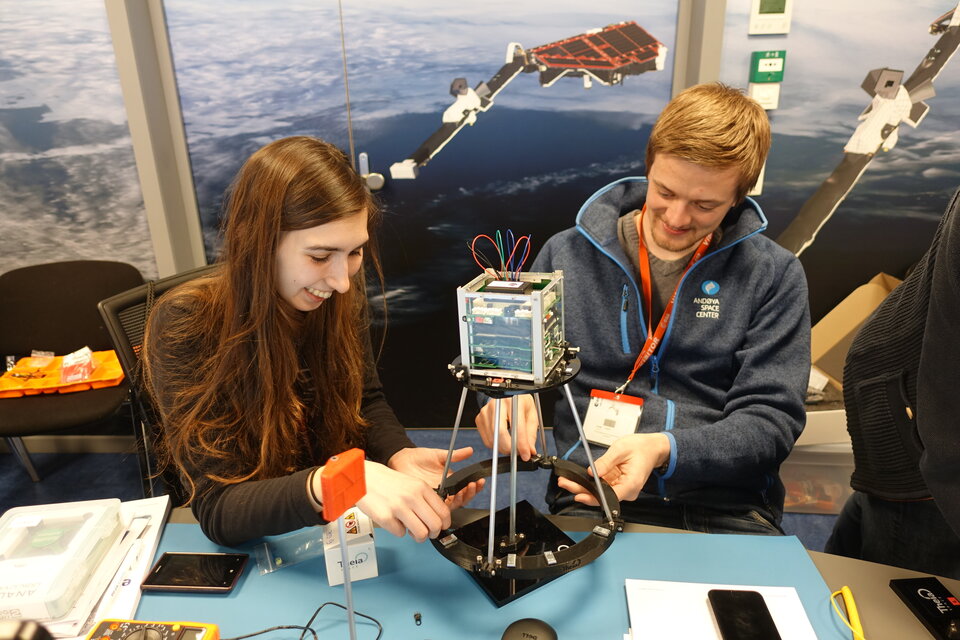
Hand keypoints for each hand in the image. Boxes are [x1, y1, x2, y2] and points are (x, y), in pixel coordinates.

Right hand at [336, 459, 449, 541]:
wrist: (364, 477)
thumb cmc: (387, 482)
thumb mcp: (411, 483)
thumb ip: (424, 498)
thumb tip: (437, 518)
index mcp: (421, 487)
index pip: (444, 511)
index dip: (444, 524)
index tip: (441, 527)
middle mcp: (412, 497)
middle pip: (435, 525)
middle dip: (433, 533)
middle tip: (427, 533)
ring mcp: (399, 507)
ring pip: (421, 533)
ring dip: (418, 537)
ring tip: (411, 531)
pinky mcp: (385, 517)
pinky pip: (400, 534)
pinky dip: (398, 531)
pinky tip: (394, 522)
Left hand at [388, 446, 483, 508]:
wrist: (402, 459)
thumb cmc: (418, 458)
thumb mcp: (439, 455)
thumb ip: (455, 455)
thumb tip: (469, 450)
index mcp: (450, 481)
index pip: (465, 487)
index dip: (474, 486)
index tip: (479, 480)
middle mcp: (445, 491)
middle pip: (462, 498)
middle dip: (471, 493)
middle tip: (474, 484)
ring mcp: (436, 497)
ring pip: (453, 505)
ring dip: (463, 498)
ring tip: (466, 489)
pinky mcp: (427, 501)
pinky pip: (439, 508)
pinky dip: (447, 505)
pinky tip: (452, 496)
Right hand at [475, 395, 539, 460]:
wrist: (505, 393)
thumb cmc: (519, 402)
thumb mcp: (531, 414)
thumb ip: (531, 433)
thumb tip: (530, 450)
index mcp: (514, 401)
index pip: (517, 427)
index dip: (521, 444)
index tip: (526, 455)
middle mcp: (498, 404)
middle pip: (500, 432)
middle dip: (509, 448)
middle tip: (517, 454)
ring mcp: (486, 411)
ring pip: (492, 438)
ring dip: (503, 448)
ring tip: (511, 446)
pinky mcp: (479, 418)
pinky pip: (486, 439)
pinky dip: (495, 444)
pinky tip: (502, 440)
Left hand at [556, 433, 670, 504]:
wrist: (652, 448)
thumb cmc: (641, 448)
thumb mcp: (621, 449)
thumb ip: (606, 461)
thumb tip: (592, 471)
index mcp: (632, 484)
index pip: (611, 496)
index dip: (594, 497)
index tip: (580, 495)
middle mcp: (627, 490)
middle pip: (602, 496)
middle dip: (582, 491)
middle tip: (565, 483)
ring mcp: (622, 488)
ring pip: (600, 492)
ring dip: (583, 487)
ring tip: (566, 481)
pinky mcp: (618, 484)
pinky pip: (603, 487)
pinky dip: (590, 483)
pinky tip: (578, 479)